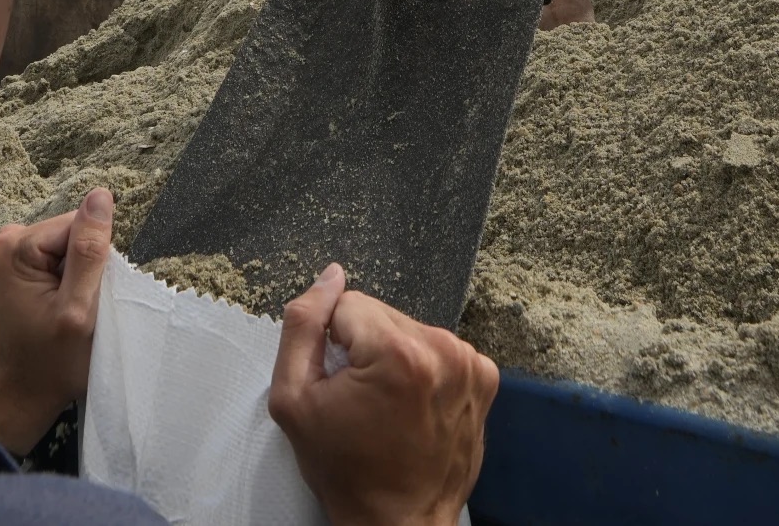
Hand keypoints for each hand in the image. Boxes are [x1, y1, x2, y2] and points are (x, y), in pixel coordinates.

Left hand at [0, 188, 112, 453]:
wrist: (25, 394)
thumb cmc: (52, 362)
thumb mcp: (78, 310)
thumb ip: (89, 252)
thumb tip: (101, 194)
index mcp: (14, 246)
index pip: (78, 225)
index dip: (94, 261)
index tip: (85, 297)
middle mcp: (5, 240)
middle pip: (72, 232)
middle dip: (85, 266)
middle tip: (78, 308)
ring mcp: (9, 252)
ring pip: (69, 245)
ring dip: (79, 275)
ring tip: (69, 310)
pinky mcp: (17, 266)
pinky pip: (59, 257)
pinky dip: (69, 280)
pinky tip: (60, 307)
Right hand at [268, 263, 495, 525]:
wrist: (400, 522)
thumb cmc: (347, 471)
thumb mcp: (294, 399)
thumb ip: (302, 326)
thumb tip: (329, 276)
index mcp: (397, 352)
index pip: (347, 304)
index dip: (332, 343)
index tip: (340, 385)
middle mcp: (443, 349)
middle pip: (381, 315)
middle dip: (364, 348)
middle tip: (361, 401)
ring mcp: (470, 363)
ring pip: (408, 330)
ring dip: (394, 358)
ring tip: (388, 407)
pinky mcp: (484, 378)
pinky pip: (437, 348)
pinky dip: (422, 370)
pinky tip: (414, 407)